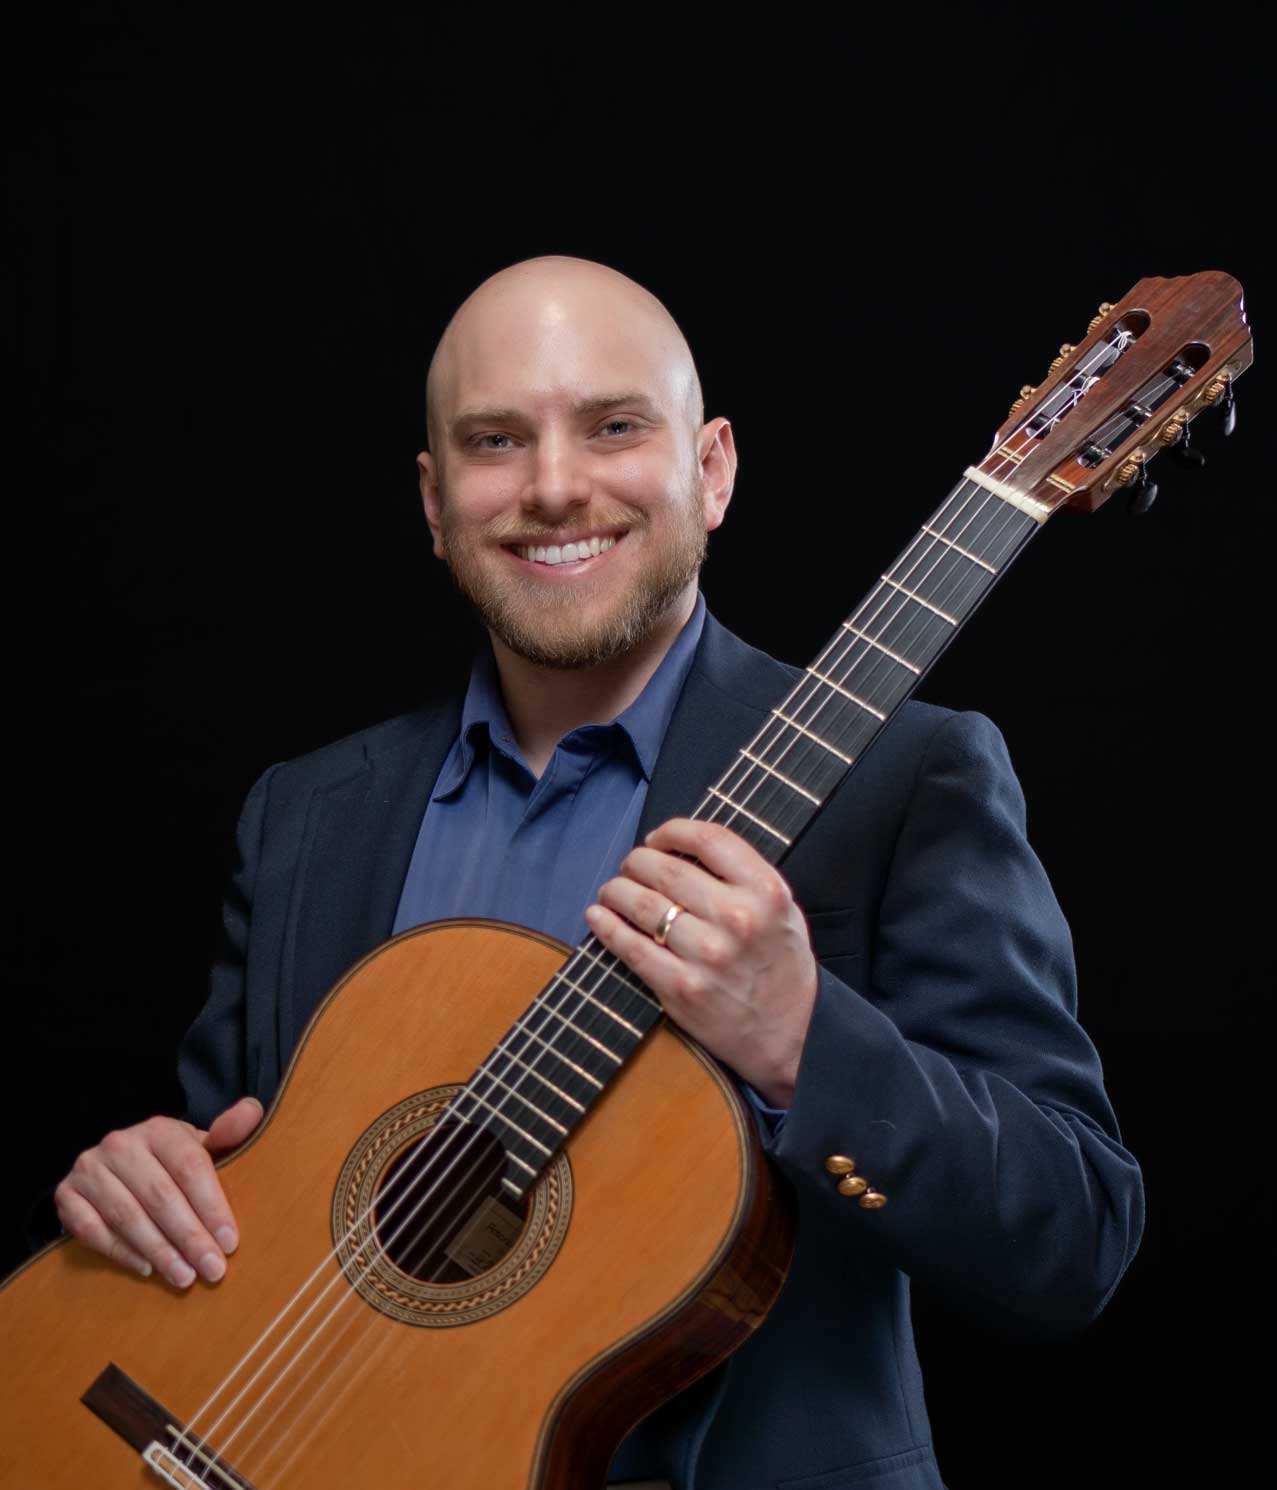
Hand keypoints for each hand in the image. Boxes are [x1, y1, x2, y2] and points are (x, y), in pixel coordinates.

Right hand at [54, 1095, 263, 1287]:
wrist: (120, 1166)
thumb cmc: (172, 1162)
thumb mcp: (201, 1146)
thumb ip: (228, 1133)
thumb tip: (253, 1110)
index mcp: (160, 1129)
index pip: (189, 1167)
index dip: (212, 1206)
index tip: (230, 1241)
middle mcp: (120, 1144)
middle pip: (160, 1196)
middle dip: (190, 1237)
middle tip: (212, 1270)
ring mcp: (89, 1169)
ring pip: (128, 1216)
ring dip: (159, 1251)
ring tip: (185, 1277)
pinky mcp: (66, 1195)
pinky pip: (92, 1230)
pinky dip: (120, 1252)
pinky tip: (147, 1269)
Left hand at [585, 818, 818, 1106]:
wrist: (791, 1036)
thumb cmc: (781, 966)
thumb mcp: (782, 909)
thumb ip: (742, 876)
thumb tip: (682, 849)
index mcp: (765, 891)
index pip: (708, 839)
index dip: (672, 831)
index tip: (657, 838)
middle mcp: (738, 918)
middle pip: (665, 869)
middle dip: (636, 861)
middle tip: (630, 866)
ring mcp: (707, 955)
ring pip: (641, 904)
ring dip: (616, 890)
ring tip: (611, 890)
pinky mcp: (681, 988)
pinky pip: (631, 947)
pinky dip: (607, 926)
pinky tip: (597, 915)